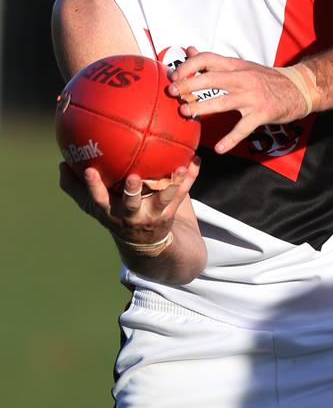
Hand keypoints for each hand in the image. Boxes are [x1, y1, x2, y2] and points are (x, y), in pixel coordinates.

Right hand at [59, 158, 199, 244]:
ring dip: (172, 185)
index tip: (88, 170)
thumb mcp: (94, 207)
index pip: (96, 199)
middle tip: (135, 177)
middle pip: (130, 204)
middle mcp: (130, 216)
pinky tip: (197, 160)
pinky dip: (190, 177)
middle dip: (132, 192)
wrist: (148, 247)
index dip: (92, 186)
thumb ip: (76, 187)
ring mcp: (152, 216)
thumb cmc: (115, 216)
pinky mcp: (171, 214)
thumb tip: (61, 164)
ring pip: (163, 201)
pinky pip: (182, 194)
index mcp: (110, 211)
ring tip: (180, 168)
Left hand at [168, 47, 310, 153]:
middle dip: (188, 86)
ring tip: (185, 113)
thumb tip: (190, 50)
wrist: (299, 88)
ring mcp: (253, 96)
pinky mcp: (262, 113)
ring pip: (222, 102)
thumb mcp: (242, 66)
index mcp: (236, 65)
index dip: (188, 65)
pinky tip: (219, 148)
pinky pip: (243, 128)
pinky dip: (230, 139)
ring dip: (201, 108)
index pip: (207, 59)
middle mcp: (243, 78)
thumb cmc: (267, 78)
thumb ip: (215, 62)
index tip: (174, 75)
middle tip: (172, 93)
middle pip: (210, 79)